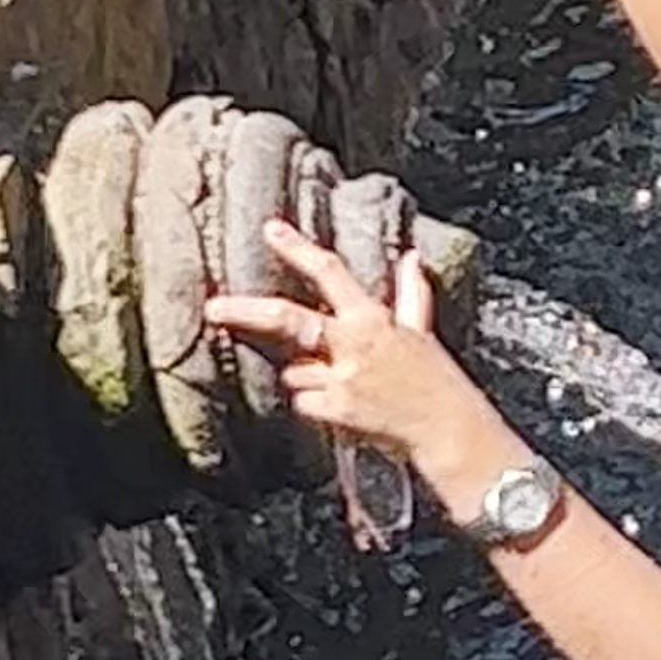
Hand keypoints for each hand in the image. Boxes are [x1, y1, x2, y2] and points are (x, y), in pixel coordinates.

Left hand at [201, 222, 486, 495]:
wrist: (448, 430)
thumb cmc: (435, 382)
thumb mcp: (421, 333)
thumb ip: (411, 294)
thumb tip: (413, 257)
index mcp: (372, 318)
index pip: (330, 272)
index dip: (297, 248)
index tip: (269, 229)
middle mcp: (353, 343)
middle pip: (288, 320)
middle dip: (245, 312)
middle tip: (212, 309)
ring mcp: (343, 378)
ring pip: (295, 373)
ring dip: (308, 380)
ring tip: (345, 390)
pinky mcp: (337, 410)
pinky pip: (305, 405)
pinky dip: (317, 408)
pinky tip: (346, 412)